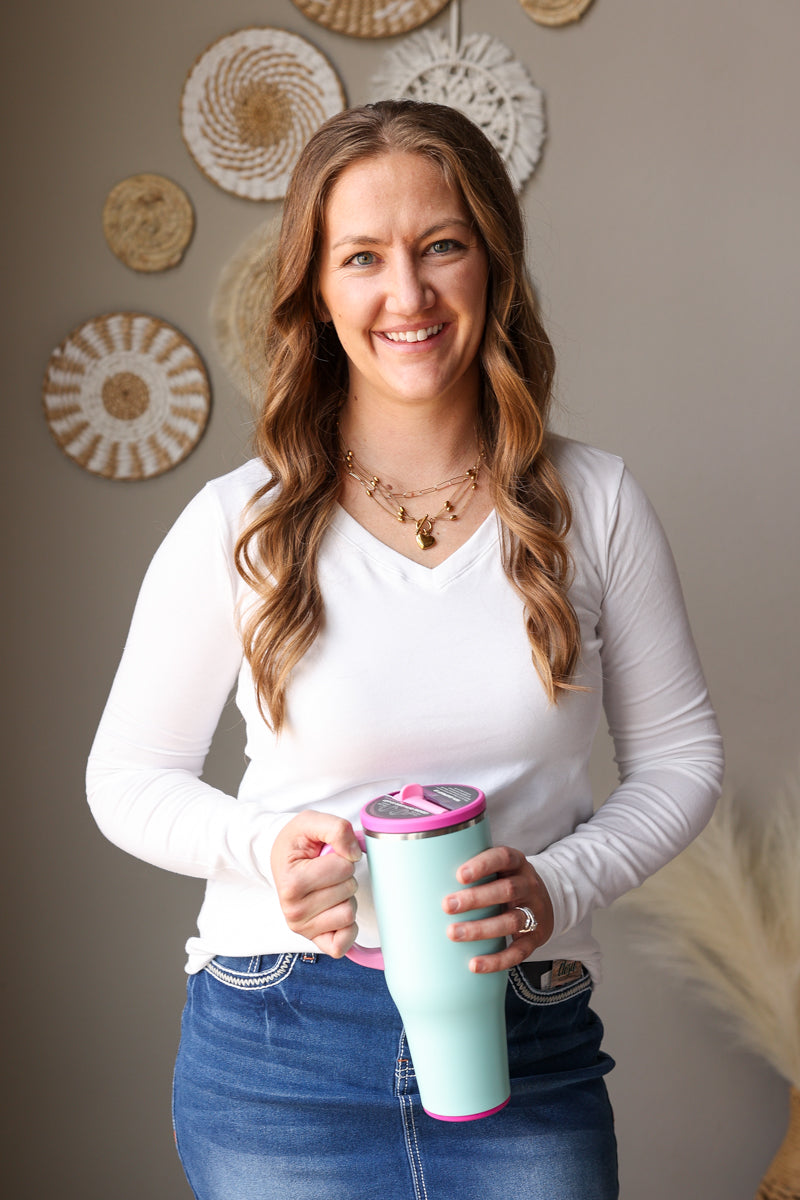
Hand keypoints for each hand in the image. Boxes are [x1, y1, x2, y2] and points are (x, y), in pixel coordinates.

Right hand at [270, 812, 361, 958]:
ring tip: (328, 887)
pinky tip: (335, 910)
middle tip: (326, 871)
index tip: (324, 855)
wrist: (281, 859)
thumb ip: (336, 828)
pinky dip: (348, 927)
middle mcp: (293, 911)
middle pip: (349, 890)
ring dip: (346, 897)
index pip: (343, 866)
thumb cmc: (296, 843)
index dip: (342, 855)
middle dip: (345, 876)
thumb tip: (354, 852)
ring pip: (350, 914)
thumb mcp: (311, 822)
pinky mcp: (315, 941)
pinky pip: (344, 943)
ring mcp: (303, 929)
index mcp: (291, 884)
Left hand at [442, 845, 553, 973]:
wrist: (546, 902)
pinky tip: (474, 964)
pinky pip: (519, 951)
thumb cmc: (505, 882)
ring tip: (453, 933)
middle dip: (476, 898)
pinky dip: (497, 960)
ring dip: (481, 929)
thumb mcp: (498, 869)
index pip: (503, 857)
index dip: (483, 865)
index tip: (459, 875)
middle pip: (507, 890)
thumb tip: (421, 877)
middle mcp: (528, 885)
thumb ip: (471, 870)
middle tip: (447, 906)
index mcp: (516, 863)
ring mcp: (534, 911)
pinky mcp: (535, 938)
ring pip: (511, 920)